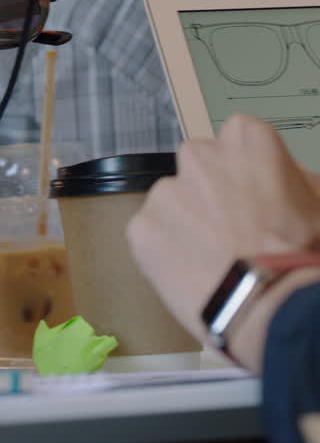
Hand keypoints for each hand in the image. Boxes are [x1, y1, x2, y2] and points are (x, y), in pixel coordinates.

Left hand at [126, 115, 319, 368]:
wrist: (269, 304)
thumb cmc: (300, 253)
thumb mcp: (317, 204)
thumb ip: (292, 178)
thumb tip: (284, 175)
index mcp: (246, 140)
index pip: (237, 138)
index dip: (245, 170)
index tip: (251, 195)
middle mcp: (199, 157)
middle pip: (197, 166)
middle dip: (209, 190)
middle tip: (229, 227)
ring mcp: (165, 192)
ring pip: (170, 200)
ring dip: (184, 220)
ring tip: (210, 256)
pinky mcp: (141, 227)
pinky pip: (149, 234)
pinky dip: (163, 250)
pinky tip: (189, 270)